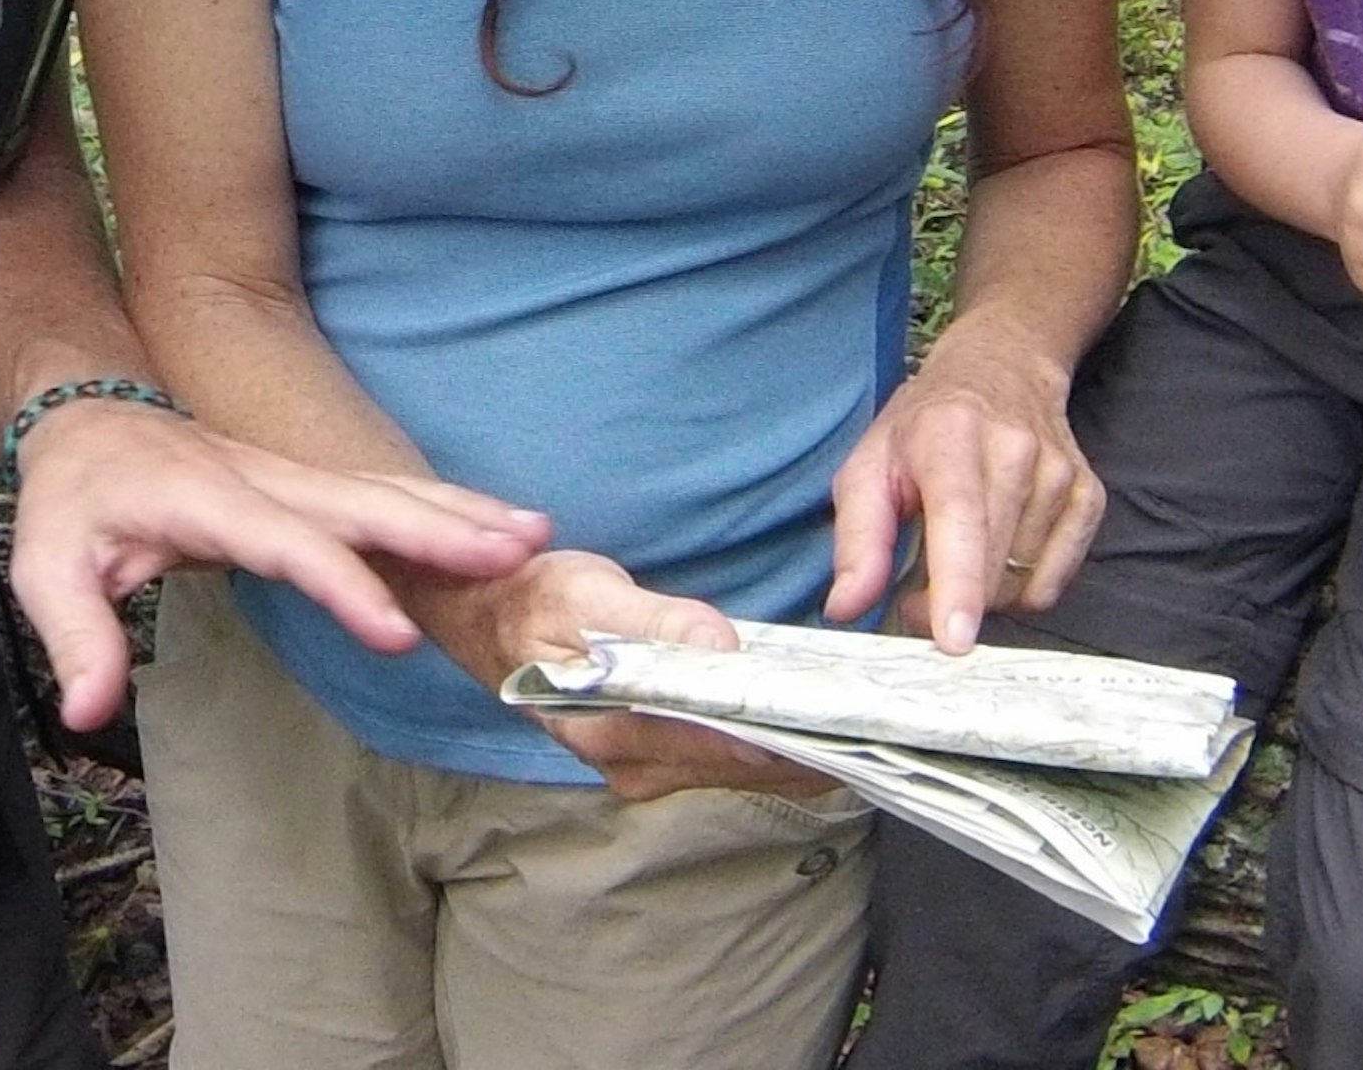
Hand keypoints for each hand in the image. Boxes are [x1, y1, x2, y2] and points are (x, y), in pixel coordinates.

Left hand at [5, 401, 550, 730]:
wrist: (90, 420)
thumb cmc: (74, 503)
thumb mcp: (46, 568)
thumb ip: (76, 637)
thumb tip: (89, 710)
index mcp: (204, 500)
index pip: (285, 543)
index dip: (342, 585)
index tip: (397, 634)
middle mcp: (263, 478)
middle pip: (362, 502)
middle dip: (438, 529)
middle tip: (515, 553)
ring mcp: (292, 475)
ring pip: (386, 489)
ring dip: (461, 510)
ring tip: (536, 534)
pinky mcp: (309, 484)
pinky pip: (387, 494)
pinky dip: (449, 507)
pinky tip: (503, 527)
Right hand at [402, 549, 833, 801]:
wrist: (487, 616)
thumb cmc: (536, 599)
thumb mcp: (591, 591)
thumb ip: (657, 622)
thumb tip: (719, 648)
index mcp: (611, 728)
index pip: (720, 742)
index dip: (787, 736)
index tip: (845, 727)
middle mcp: (628, 763)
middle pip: (738, 767)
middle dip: (805, 751)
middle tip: (875, 729)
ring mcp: (639, 767)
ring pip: (736, 770)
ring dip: (793, 752)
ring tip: (857, 730)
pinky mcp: (650, 758)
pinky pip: (723, 760)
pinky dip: (767, 747)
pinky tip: (808, 728)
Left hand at [821, 321, 1099, 652]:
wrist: (1003, 366)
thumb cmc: (923, 426)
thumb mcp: (868, 465)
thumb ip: (856, 540)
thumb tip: (846, 606)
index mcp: (950, 436)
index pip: (960, 518)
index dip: (957, 583)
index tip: (954, 639)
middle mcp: (1015, 450)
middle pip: (990, 567)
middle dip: (947, 604)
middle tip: (915, 594)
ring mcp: (1060, 473)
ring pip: (1021, 584)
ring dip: (983, 595)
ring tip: (958, 558)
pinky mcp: (1089, 496)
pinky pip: (1052, 583)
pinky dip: (1019, 588)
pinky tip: (997, 553)